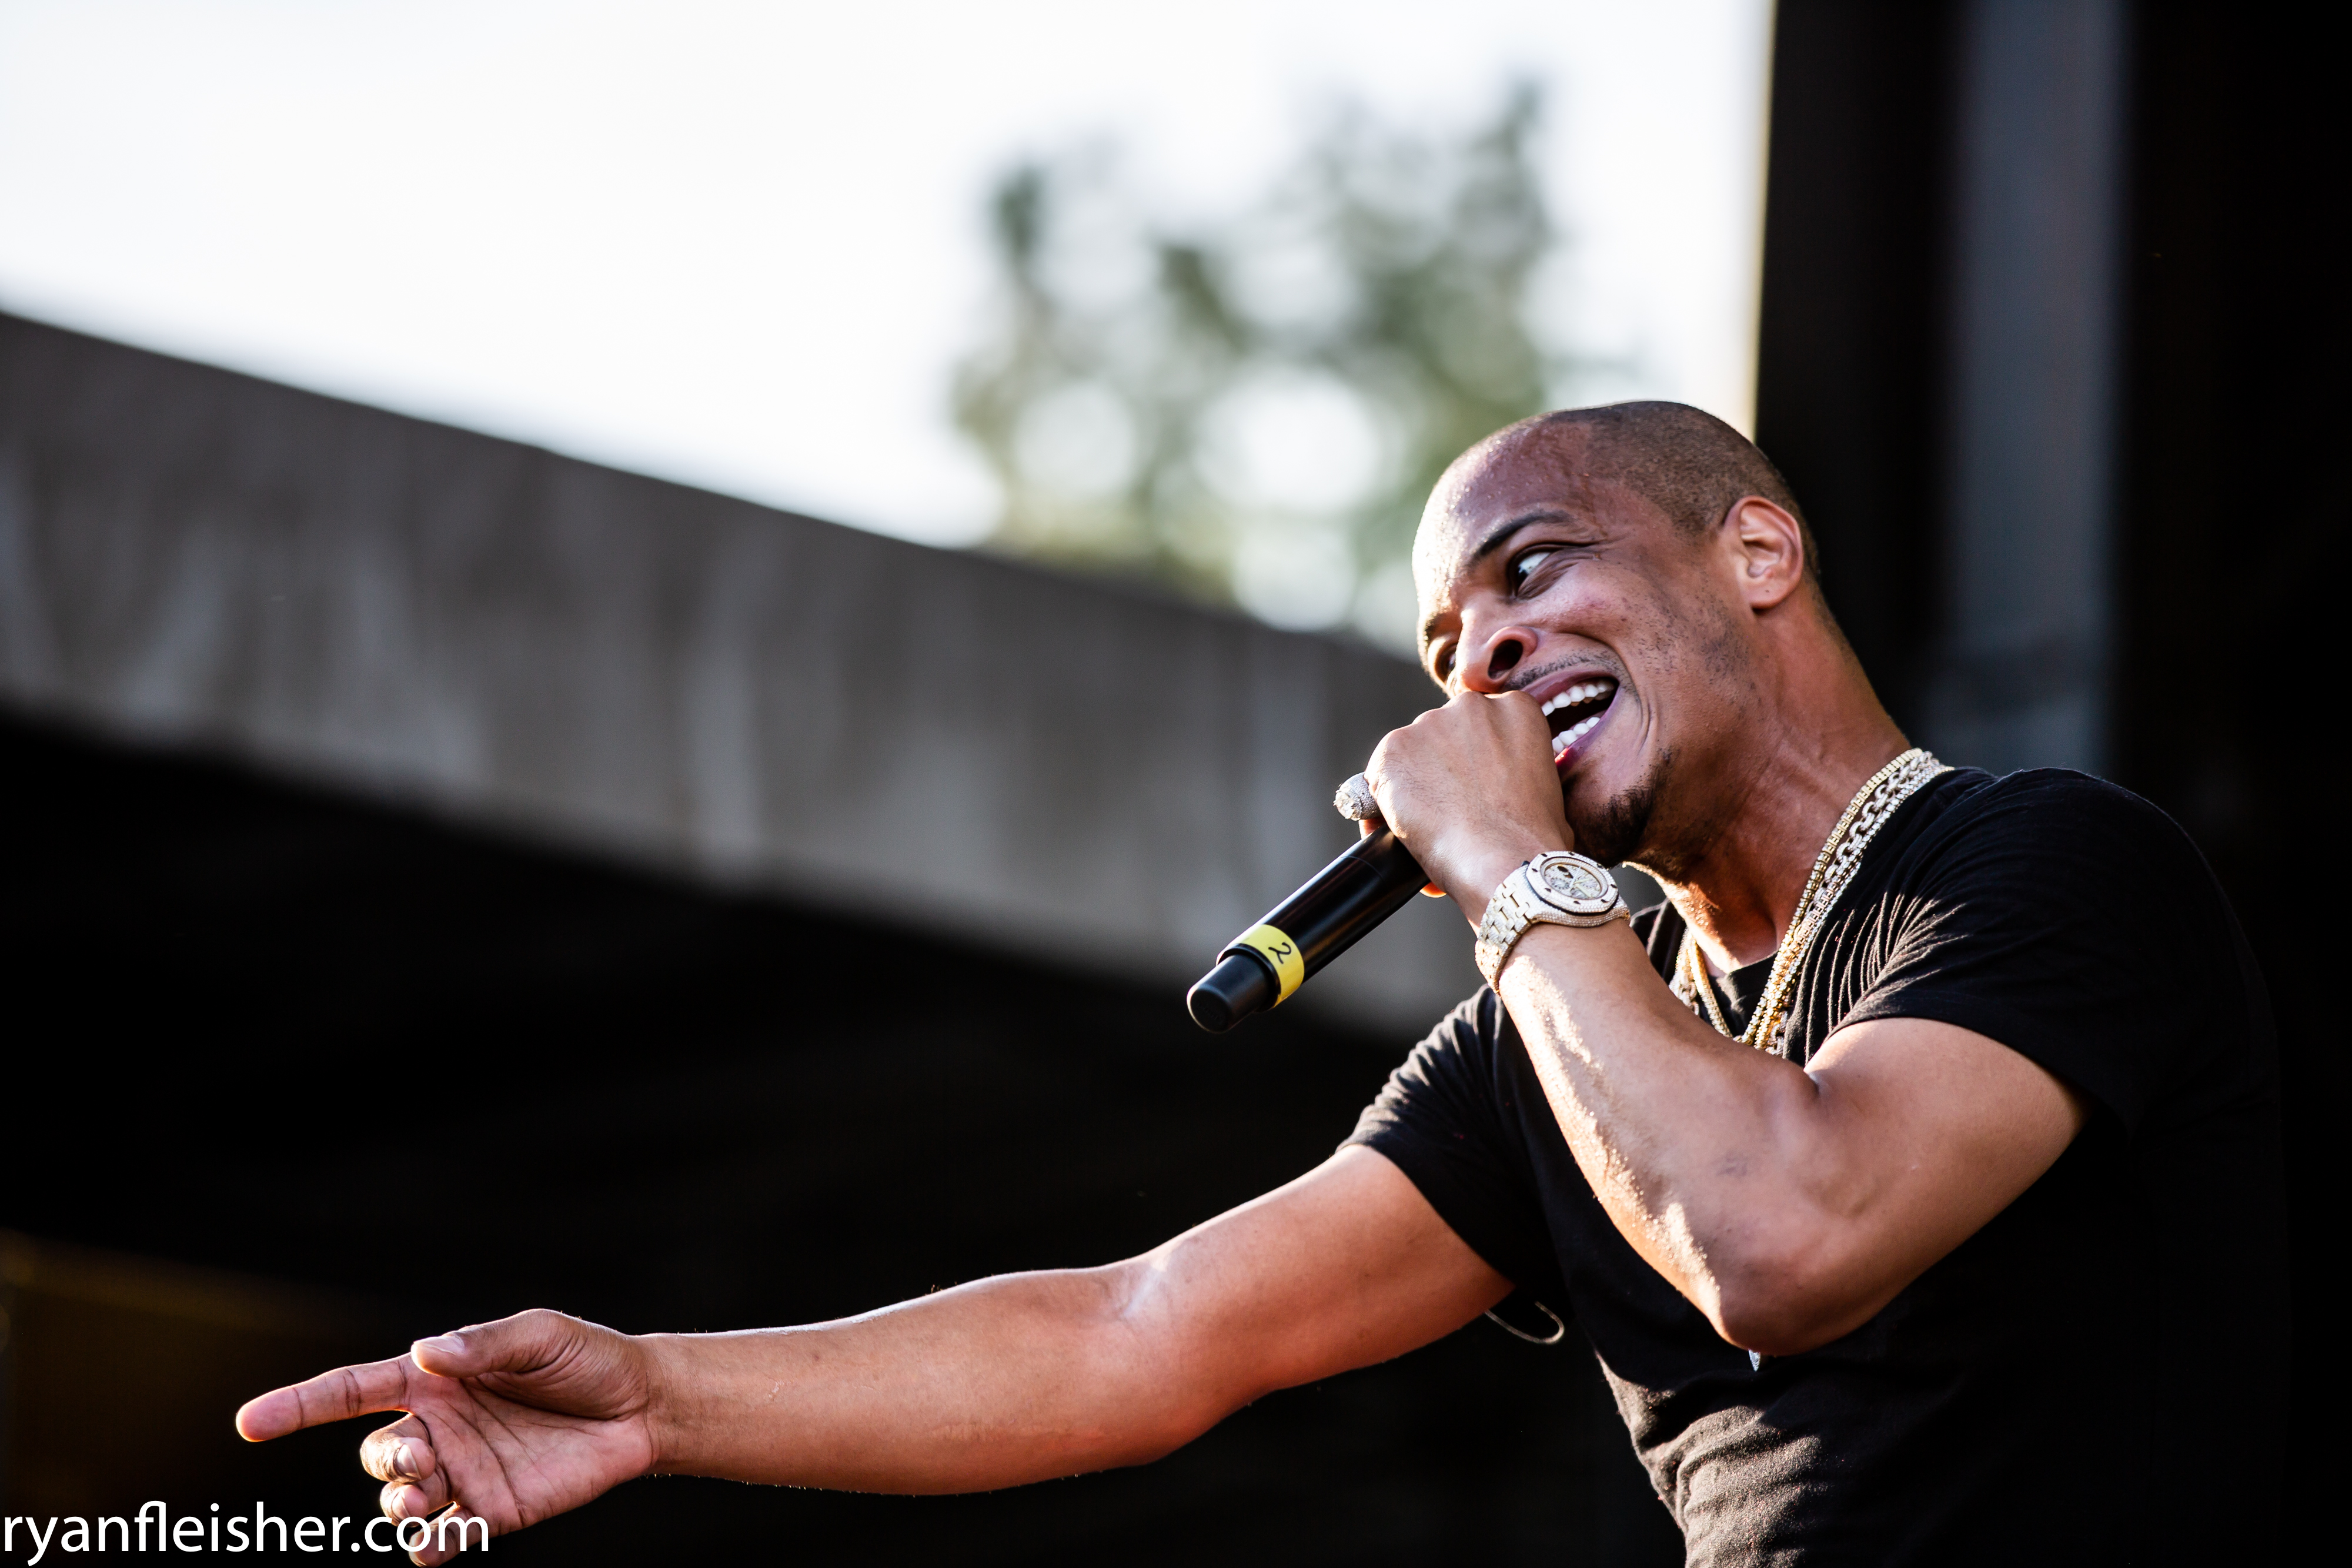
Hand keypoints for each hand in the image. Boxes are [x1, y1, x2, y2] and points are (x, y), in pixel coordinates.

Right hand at [236, 1309, 658, 1565]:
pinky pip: (440, 1540)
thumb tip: (429, 1352)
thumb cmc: (586, 1359)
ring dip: (399, 1504)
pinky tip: (438, 1542)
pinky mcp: (490, 1512)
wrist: (641, 1406)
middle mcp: (438, 1428)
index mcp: (435, 1380)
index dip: (297, 1406)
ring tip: (427, 1493)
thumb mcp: (540, 1335)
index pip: (350, 1391)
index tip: (248, 1423)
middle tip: (423, 1456)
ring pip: (399, 1500)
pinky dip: (429, 1547)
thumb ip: (483, 1345)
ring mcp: (461, 1473)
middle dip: (386, 1461)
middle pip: (376, 1453)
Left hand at [1365, 691, 1572, 918]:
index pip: (1480, 724)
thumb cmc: (1533, 839)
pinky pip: (1379, 775)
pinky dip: (1384, 802)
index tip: (1471, 785)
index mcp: (1515, 708)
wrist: (1504, 860)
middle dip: (1442, 766)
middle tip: (1450, 808)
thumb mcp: (1545, 787)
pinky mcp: (1393, 749)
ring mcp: (1429, 724)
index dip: (1472, 758)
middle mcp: (1470, 706)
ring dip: (1413, 783)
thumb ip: (1519, 769)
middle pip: (1443, 733)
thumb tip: (1501, 790)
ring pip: (1410, 754)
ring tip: (1429, 825)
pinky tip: (1401, 829)